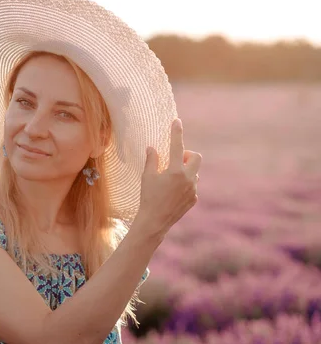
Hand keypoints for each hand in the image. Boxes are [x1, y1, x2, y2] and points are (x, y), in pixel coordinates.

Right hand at [134, 118, 201, 237]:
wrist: (155, 221)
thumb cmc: (148, 197)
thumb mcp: (147, 176)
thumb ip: (152, 160)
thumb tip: (152, 148)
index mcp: (175, 171)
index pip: (177, 146)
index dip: (176, 132)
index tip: (177, 121)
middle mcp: (187, 178)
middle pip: (196, 157)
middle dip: (188, 155)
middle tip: (176, 159)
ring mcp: (193, 189)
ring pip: (195, 172)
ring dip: (186, 170)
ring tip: (171, 179)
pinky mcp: (194, 198)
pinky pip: (192, 185)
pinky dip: (185, 184)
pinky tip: (173, 192)